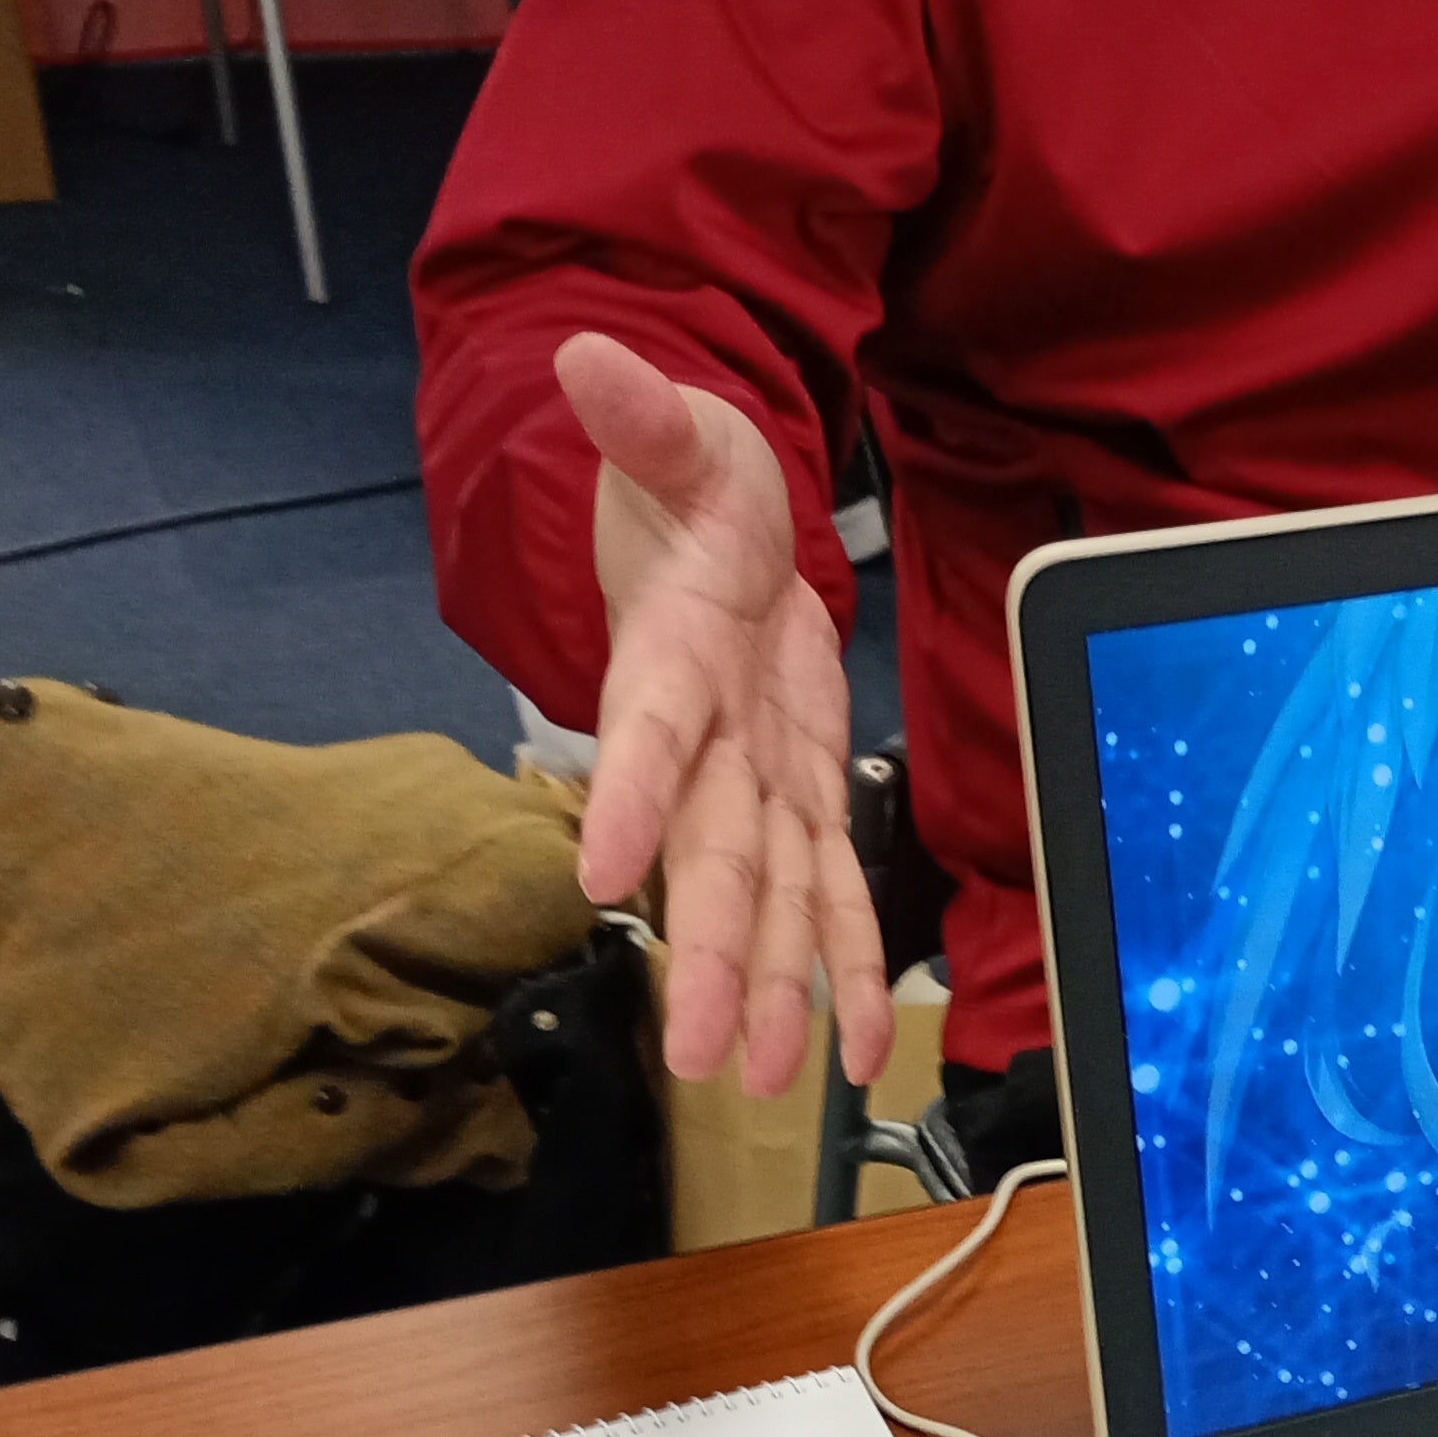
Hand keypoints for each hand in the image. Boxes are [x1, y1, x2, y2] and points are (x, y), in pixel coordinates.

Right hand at [553, 332, 892, 1091]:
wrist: (716, 526)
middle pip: (705, 853)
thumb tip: (590, 358)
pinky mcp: (803, 796)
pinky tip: (847, 1052)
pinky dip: (838, 972)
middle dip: (702, 953)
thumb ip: (644, 415)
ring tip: (758, 1079)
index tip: (602, 873)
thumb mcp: (680, 438)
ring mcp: (753, 781)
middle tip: (690, 1049)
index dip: (627, 796)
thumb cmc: (693, 487)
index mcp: (671, 657)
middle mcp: (707, 742)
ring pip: (761, 897)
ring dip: (763, 990)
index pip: (646, 730)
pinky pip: (826, 896)